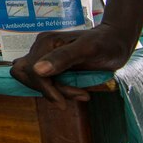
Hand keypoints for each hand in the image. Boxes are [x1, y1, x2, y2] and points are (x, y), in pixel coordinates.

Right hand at [9, 23, 134, 105]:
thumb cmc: (106, 43)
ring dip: (54, 92)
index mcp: (46, 42)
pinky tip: (76, 90)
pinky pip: (44, 82)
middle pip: (26, 75)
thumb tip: (37, 70)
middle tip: (73, 93)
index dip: (45, 88)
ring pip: (34, 81)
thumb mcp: (88, 49)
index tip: (63, 102)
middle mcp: (41, 48)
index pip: (32, 71)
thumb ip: (63, 58)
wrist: (115, 41)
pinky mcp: (50, 64)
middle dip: (47, 90)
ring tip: (80, 92)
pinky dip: (57, 90)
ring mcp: (44, 56)